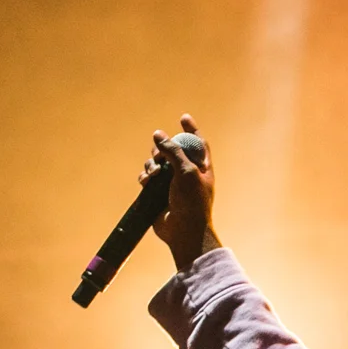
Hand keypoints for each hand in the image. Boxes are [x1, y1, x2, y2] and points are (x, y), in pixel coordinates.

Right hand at [140, 112, 219, 269]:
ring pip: (156, 163)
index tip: (183, 117)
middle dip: (161, 149)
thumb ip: (173, 151)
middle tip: (159, 157)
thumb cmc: (192, 202)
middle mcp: (187, 174)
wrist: (183, 231)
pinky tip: (146, 183)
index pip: (198, 143)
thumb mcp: (186, 171)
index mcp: (202, 168)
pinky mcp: (158, 193)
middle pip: (171, 150)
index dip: (191, 130)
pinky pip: (147, 177)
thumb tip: (158, 134)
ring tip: (153, 175)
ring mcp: (171, 183)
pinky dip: (145, 177)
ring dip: (151, 165)